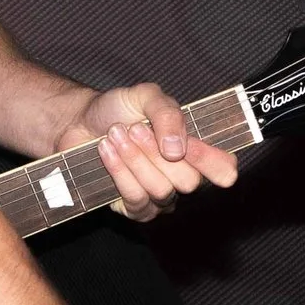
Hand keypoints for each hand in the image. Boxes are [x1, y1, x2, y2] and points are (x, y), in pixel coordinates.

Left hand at [59, 81, 237, 221]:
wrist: (80, 121)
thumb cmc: (118, 109)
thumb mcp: (146, 96)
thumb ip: (168, 113)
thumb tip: (178, 149)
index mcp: (194, 150)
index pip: (224, 167)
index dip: (214, 162)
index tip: (191, 146)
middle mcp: (181, 177)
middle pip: (189, 181)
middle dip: (157, 152)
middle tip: (135, 128)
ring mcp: (159, 197)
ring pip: (161, 190)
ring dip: (135, 158)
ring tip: (115, 135)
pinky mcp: (133, 208)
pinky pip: (136, 199)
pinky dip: (119, 171)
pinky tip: (106, 150)